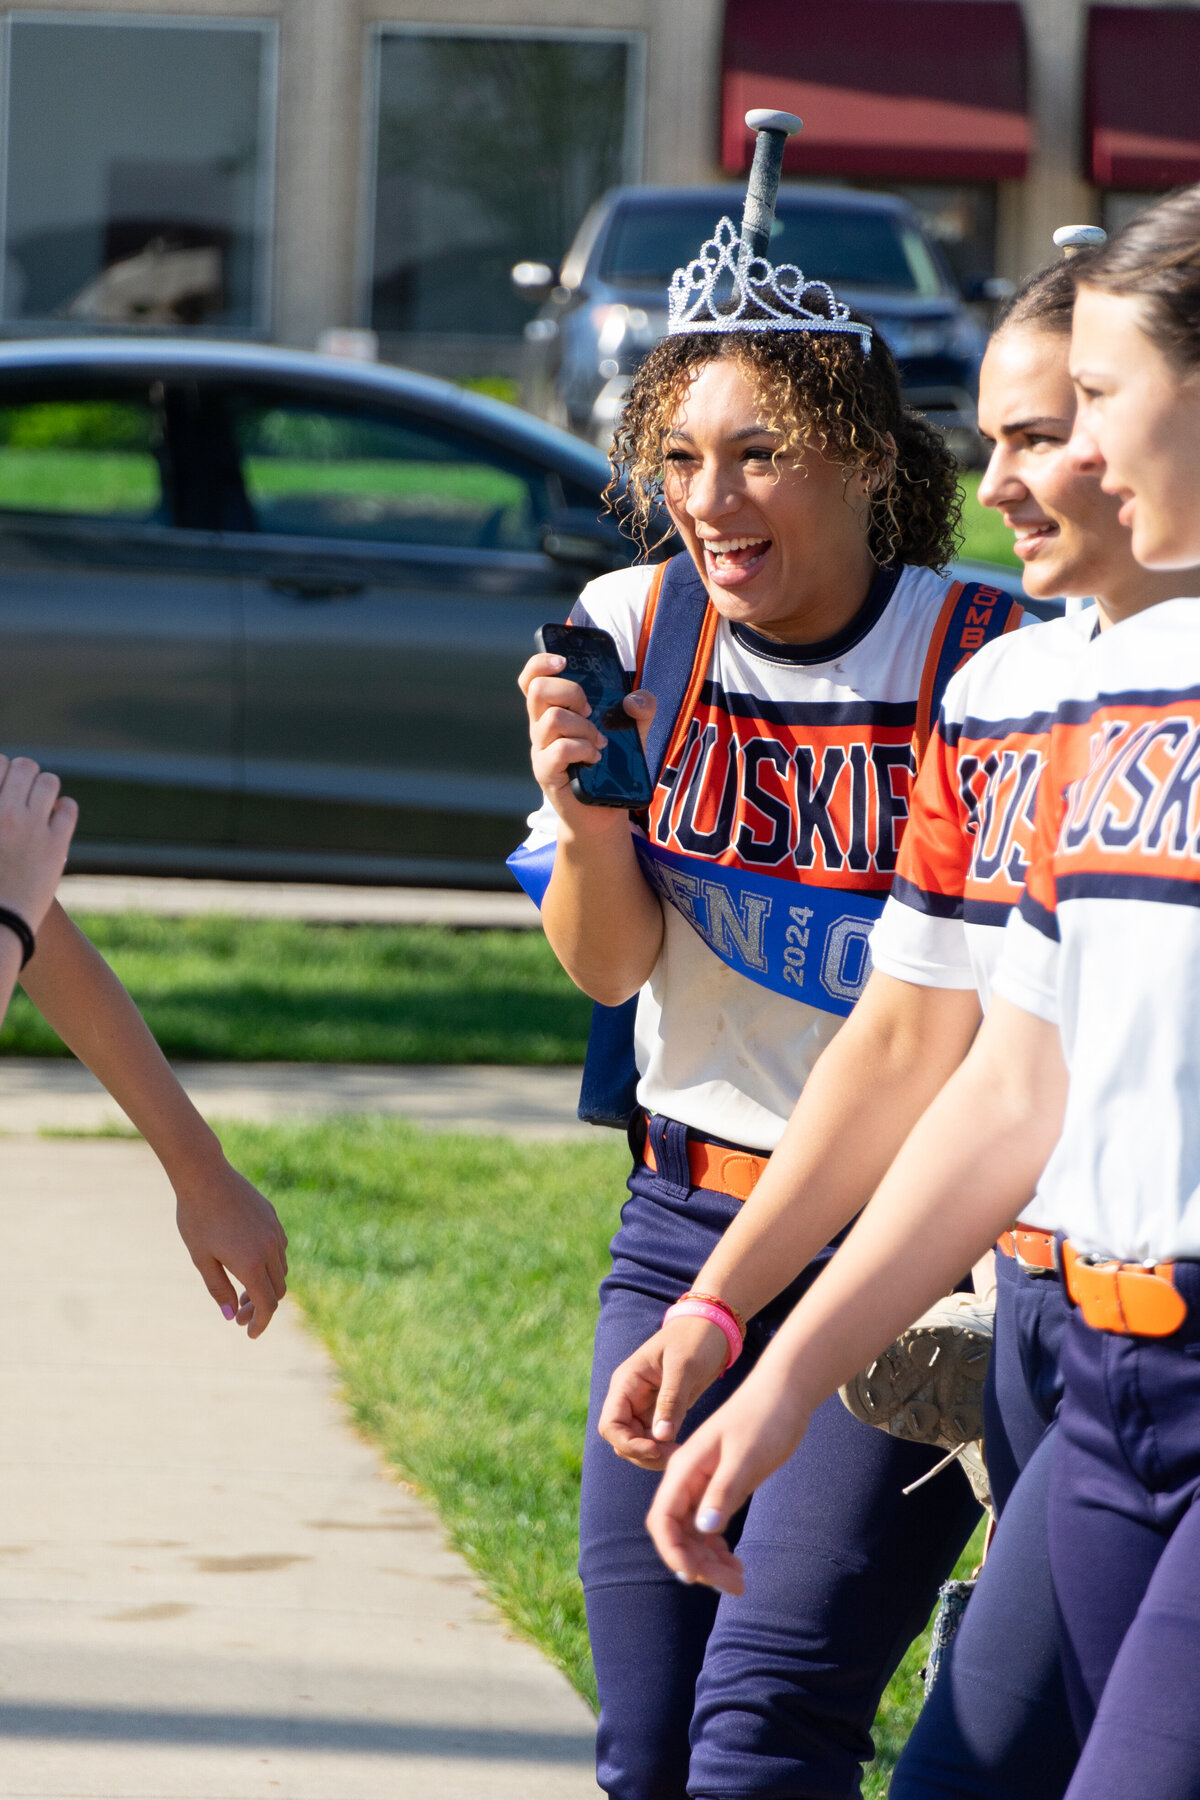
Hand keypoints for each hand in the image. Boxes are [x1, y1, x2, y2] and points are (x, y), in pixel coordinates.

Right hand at [0, 756, 76, 932]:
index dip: (3, 768)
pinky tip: (57, 816)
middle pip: (25, 766)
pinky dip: (64, 807)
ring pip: (49, 782)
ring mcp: (33, 826)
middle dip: (25, 773)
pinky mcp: (56, 844)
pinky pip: (68, 808)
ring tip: (40, 799)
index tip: (4, 779)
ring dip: (45, 786)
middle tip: (22, 787)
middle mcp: (5, 811)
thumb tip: (6, 799)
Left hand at [173, 1155, 288, 1338]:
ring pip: (281, 1269)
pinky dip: (270, 1264)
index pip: (267, 1304)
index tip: (250, 1334)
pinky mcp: (273, 1218)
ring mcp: (274, 1231)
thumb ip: (219, 1289)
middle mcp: (270, 1248)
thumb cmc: (197, 1218)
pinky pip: (280, 1249)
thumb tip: (232, 1315)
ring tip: (243, 1290)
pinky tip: (250, 1262)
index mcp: (251, 1263)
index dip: (261, 1323)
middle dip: (262, 1307)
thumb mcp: (202, 1259)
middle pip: (278, 1290)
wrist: (204, 1175)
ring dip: (267, 1285)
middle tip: (240, 1314)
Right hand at [518, 652, 654, 831]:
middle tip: (589, 710)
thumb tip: (635, 698)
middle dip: (570, 691)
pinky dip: (583, 749)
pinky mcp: (546, 772)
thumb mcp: (633, 734)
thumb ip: (640, 711)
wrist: (603, 813)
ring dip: (584, 726)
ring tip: (600, 743)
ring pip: (552, 718)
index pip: (532, 678)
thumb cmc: (611, 768)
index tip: (564, 661)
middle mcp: (540, 727)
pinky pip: (559, 749)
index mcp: (554, 710)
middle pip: (537, 689)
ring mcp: (540, 750)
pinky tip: (595, 758)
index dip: (541, 662)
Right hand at [599, 1318, 730, 1467]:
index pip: (610, 1424)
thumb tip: (660, 1437)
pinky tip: (684, 1449)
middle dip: (643, 1454)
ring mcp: (644, 1406)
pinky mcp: (661, 1412)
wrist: (713, 1327)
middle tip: (675, 1455)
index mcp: (627, 1382)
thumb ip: (671, 1400)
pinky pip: (653, 1440)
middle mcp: (630, 1396)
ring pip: (637, 1444)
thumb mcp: (684, 1366)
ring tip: (682, 1453)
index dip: (627, 1444)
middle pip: (621, 1440)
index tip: (656, 1449)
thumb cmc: (696, 1338)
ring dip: (654, 1456)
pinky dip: (664, 1449)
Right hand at [644, 1371, 809, 1594]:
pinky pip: (709, 1525)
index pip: (663, 1518)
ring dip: (709, 1561)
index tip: (694, 1577)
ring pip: (694, 1533)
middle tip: (734, 1586)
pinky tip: (735, 1561)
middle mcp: (689, 1477)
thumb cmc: (765, 1418)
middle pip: (678, 1532)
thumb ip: (724, 1491)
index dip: (672, 1551)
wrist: (785, 1392)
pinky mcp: (721, 1485)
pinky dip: (718, 1547)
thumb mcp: (747, 1456)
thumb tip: (704, 1529)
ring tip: (739, 1582)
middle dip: (698, 1563)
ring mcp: (704, 1483)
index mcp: (686, 1467)